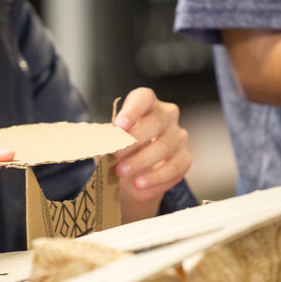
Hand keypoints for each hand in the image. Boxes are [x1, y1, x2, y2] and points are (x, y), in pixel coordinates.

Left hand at [112, 88, 191, 221]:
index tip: (119, 126)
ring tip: (121, 172)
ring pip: (165, 145)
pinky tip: (139, 183)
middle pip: (155, 121)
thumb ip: (103, 139)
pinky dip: (155, 178)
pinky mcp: (184, 158)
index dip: (132, 110)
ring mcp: (178, 137)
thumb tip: (96, 140)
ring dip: (141, 161)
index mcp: (146, 105)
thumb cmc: (119, 153)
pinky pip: (175, 167)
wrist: (131, 179)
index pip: (144, 98)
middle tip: (115, 154)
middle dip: (133, 139)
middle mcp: (166, 116)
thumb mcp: (107, 144)